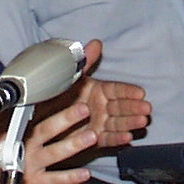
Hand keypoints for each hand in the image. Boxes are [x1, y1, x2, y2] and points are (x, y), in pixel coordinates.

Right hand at [17, 98, 99, 183]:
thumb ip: (6, 114)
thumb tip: (20, 97)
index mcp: (13, 129)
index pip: (35, 112)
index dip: (53, 101)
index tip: (70, 90)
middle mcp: (22, 145)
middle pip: (46, 129)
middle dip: (66, 119)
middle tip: (84, 109)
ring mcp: (28, 164)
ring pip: (54, 153)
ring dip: (74, 145)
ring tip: (92, 137)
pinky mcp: (33, 183)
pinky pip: (54, 180)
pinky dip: (70, 178)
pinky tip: (86, 174)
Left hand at [32, 39, 149, 148]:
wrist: (37, 122)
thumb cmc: (54, 96)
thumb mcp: (69, 78)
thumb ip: (84, 62)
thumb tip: (96, 43)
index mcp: (96, 90)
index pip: (116, 90)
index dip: (128, 91)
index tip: (140, 92)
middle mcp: (100, 107)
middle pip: (120, 107)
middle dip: (134, 107)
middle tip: (146, 109)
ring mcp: (98, 123)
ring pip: (117, 123)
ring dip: (130, 122)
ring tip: (142, 122)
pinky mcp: (94, 140)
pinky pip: (107, 139)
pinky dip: (117, 138)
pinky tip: (128, 137)